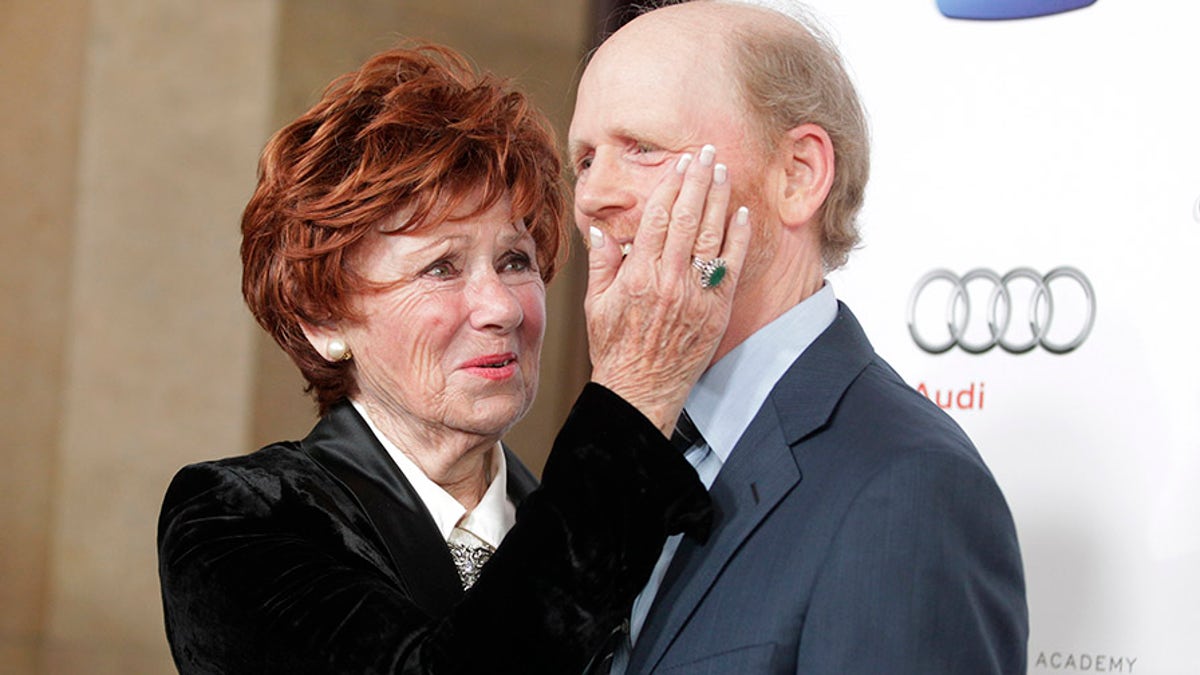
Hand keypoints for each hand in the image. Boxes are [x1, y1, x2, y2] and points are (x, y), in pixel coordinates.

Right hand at [585, 145, 750, 434]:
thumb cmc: (615, 348)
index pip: (658, 217)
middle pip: (688, 218)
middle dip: (698, 181)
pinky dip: (737, 238)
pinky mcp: (715, 311)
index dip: (670, 185)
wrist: (641, 390)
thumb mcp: (596, 304)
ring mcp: (695, 296)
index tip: (679, 164)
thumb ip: (602, 263)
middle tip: (707, 153)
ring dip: (719, 200)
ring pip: (711, 236)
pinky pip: (730, 267)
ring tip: (724, 171)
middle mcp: (669, 281)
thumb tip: (602, 228)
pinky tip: (741, 214)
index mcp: (638, 275)